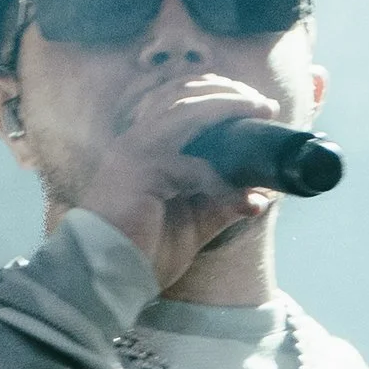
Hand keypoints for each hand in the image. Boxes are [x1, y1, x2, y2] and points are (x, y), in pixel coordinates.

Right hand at [70, 75, 277, 293]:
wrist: (104, 275)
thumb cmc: (142, 250)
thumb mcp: (192, 223)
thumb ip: (220, 204)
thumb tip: (259, 196)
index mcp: (143, 145)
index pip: (179, 101)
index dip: (216, 95)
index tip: (254, 104)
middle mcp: (137, 140)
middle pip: (184, 94)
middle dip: (229, 93)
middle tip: (264, 105)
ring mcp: (136, 151)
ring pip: (188, 111)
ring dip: (228, 108)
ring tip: (259, 111)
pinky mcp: (142, 171)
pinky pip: (192, 164)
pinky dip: (223, 176)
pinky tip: (245, 194)